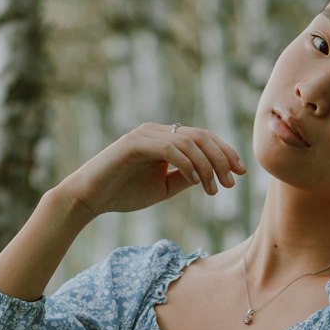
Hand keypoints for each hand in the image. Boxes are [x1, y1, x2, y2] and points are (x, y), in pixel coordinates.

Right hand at [59, 122, 246, 217]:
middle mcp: (156, 131)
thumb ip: (186, 177)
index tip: (241, 172)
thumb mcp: (163, 188)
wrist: (89, 198)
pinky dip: (188, 164)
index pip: (203, 138)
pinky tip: (197, 182)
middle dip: (222, 158)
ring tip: (215, 188)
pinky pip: (170, 149)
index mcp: (165, 139)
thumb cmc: (123, 193)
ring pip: (189, 141)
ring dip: (208, 165)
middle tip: (232, 182)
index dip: (225, 152)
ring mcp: (145, 135)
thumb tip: (211, 175)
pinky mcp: (134, 144)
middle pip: (201, 136)